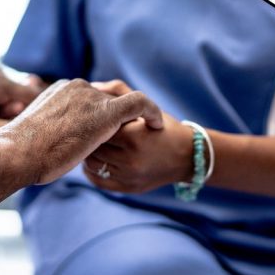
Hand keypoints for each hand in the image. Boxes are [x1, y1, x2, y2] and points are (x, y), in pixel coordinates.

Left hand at [0, 66, 40, 143]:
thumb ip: (11, 125)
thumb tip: (37, 127)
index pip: (33, 96)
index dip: (39, 113)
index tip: (40, 130)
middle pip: (26, 95)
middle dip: (20, 113)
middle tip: (1, 124)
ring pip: (17, 94)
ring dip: (11, 109)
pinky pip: (7, 91)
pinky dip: (4, 104)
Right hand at [0, 79, 162, 183]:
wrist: (18, 153)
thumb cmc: (22, 152)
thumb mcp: (36, 133)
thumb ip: (51, 129)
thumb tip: (51, 140)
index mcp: (62, 89)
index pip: (89, 97)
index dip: (100, 113)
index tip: (106, 130)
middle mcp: (78, 87)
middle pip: (107, 98)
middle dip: (117, 115)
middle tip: (132, 133)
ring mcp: (92, 98)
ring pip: (122, 102)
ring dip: (134, 118)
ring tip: (146, 131)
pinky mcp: (106, 112)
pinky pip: (139, 103)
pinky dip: (151, 111)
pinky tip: (157, 125)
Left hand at [82, 81, 196, 193]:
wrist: (187, 156)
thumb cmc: (164, 127)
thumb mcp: (146, 106)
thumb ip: (119, 92)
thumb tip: (92, 86)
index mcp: (134, 136)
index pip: (98, 126)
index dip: (93, 119)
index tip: (92, 115)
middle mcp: (131, 159)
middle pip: (93, 146)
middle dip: (88, 136)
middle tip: (87, 129)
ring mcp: (129, 177)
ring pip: (92, 164)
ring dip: (88, 153)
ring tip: (92, 144)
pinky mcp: (127, 188)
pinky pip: (98, 180)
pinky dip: (92, 170)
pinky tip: (97, 160)